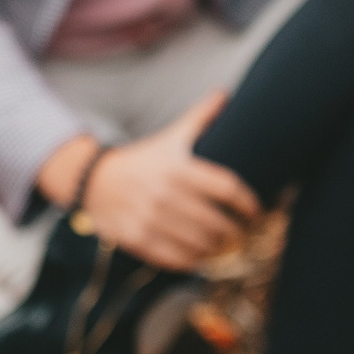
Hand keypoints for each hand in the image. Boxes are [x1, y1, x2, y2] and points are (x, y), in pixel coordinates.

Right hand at [78, 93, 261, 268]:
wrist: (95, 180)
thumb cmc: (144, 159)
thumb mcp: (171, 136)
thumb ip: (201, 117)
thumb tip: (225, 92)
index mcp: (180, 167)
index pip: (228, 189)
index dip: (249, 204)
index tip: (258, 212)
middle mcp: (166, 194)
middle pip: (218, 222)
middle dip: (237, 231)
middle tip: (245, 233)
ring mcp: (151, 219)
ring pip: (201, 244)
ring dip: (219, 248)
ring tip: (226, 245)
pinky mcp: (138, 239)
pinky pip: (178, 259)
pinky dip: (196, 261)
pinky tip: (202, 255)